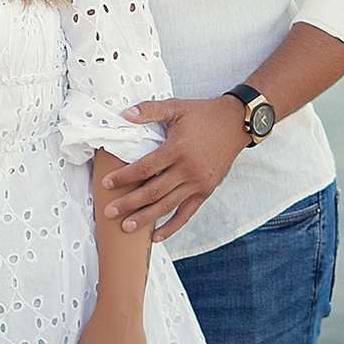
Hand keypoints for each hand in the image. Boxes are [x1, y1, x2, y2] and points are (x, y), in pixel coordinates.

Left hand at [103, 96, 247, 241]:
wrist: (236, 123)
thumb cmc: (204, 115)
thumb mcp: (176, 107)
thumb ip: (150, 110)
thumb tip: (125, 114)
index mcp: (177, 149)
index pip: (145, 168)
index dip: (124, 177)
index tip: (107, 183)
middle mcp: (188, 170)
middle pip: (153, 191)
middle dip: (129, 203)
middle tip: (109, 212)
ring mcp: (198, 183)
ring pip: (167, 206)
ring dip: (146, 218)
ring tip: (127, 227)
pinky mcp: (206, 191)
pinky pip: (186, 213)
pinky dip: (171, 226)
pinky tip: (156, 236)